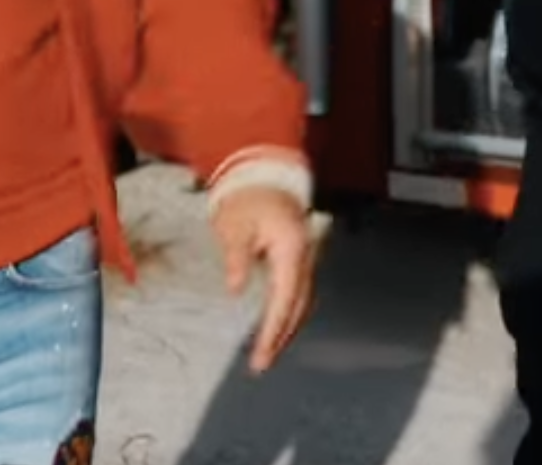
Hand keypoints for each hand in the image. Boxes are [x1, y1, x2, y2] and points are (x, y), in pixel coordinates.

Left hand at [210, 186, 318, 372]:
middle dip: (282, 337)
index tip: (261, 354)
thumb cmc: (247, 199)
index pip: (284, 300)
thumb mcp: (234, 225)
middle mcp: (306, 256)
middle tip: (262, 363)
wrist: (263, 178)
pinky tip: (279, 325)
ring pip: (303, 302)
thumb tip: (235, 289)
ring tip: (269, 352)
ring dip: (289, 329)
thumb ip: (236, 257)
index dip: (273, 331)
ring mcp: (307, 258)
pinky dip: (291, 313)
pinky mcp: (301, 259)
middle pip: (299, 306)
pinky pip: (301, 293)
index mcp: (291, 249)